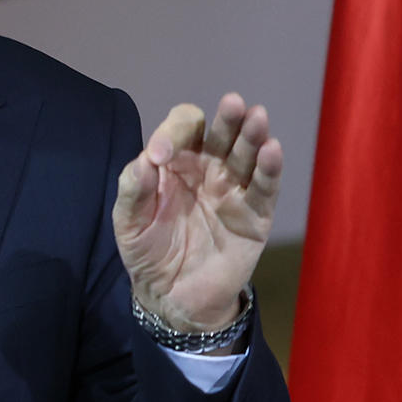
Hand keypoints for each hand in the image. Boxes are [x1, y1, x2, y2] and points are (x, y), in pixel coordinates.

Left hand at [114, 94, 282, 333]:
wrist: (172, 297)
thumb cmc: (149, 253)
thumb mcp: (129, 223)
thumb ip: (133, 190)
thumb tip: (146, 159)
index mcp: (178, 162)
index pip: (184, 130)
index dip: (173, 133)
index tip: (160, 157)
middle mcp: (210, 169)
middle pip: (223, 133)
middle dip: (228, 118)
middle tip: (233, 104)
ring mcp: (234, 191)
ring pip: (248, 156)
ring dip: (253, 135)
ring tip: (258, 118)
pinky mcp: (255, 217)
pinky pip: (265, 189)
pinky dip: (271, 169)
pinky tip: (272, 150)